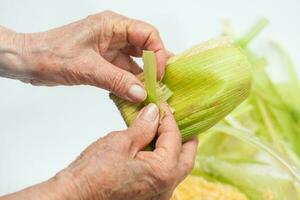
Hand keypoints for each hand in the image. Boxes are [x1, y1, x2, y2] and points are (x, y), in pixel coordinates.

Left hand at [6, 11, 167, 101]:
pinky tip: (134, 95)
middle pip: (144, 47)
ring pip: (134, 61)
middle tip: (162, 84)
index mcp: (112, 25)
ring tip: (150, 93)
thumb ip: (117, 81)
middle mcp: (113, 34)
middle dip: (154, 66)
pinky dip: (129, 83)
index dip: (158, 53)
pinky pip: (123, 71)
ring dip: (142, 77)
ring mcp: (109, 48)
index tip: (159, 74)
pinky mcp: (103, 61)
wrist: (29, 61)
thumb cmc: (50, 55)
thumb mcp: (87, 68)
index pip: (148, 34)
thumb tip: (141, 93)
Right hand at [57, 103, 197, 199]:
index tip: (161, 106)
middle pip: (186, 158)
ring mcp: (158, 196)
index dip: (169, 118)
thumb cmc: (93, 174)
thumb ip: (144, 126)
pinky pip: (164, 177)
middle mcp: (166, 188)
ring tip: (165, 132)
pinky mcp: (148, 198)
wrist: (74, 196)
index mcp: (163, 172)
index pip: (175, 138)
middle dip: (185, 138)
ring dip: (175, 150)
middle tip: (179, 121)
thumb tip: (154, 112)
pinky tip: (153, 149)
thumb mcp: (121, 142)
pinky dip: (163, 161)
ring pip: (176, 169)